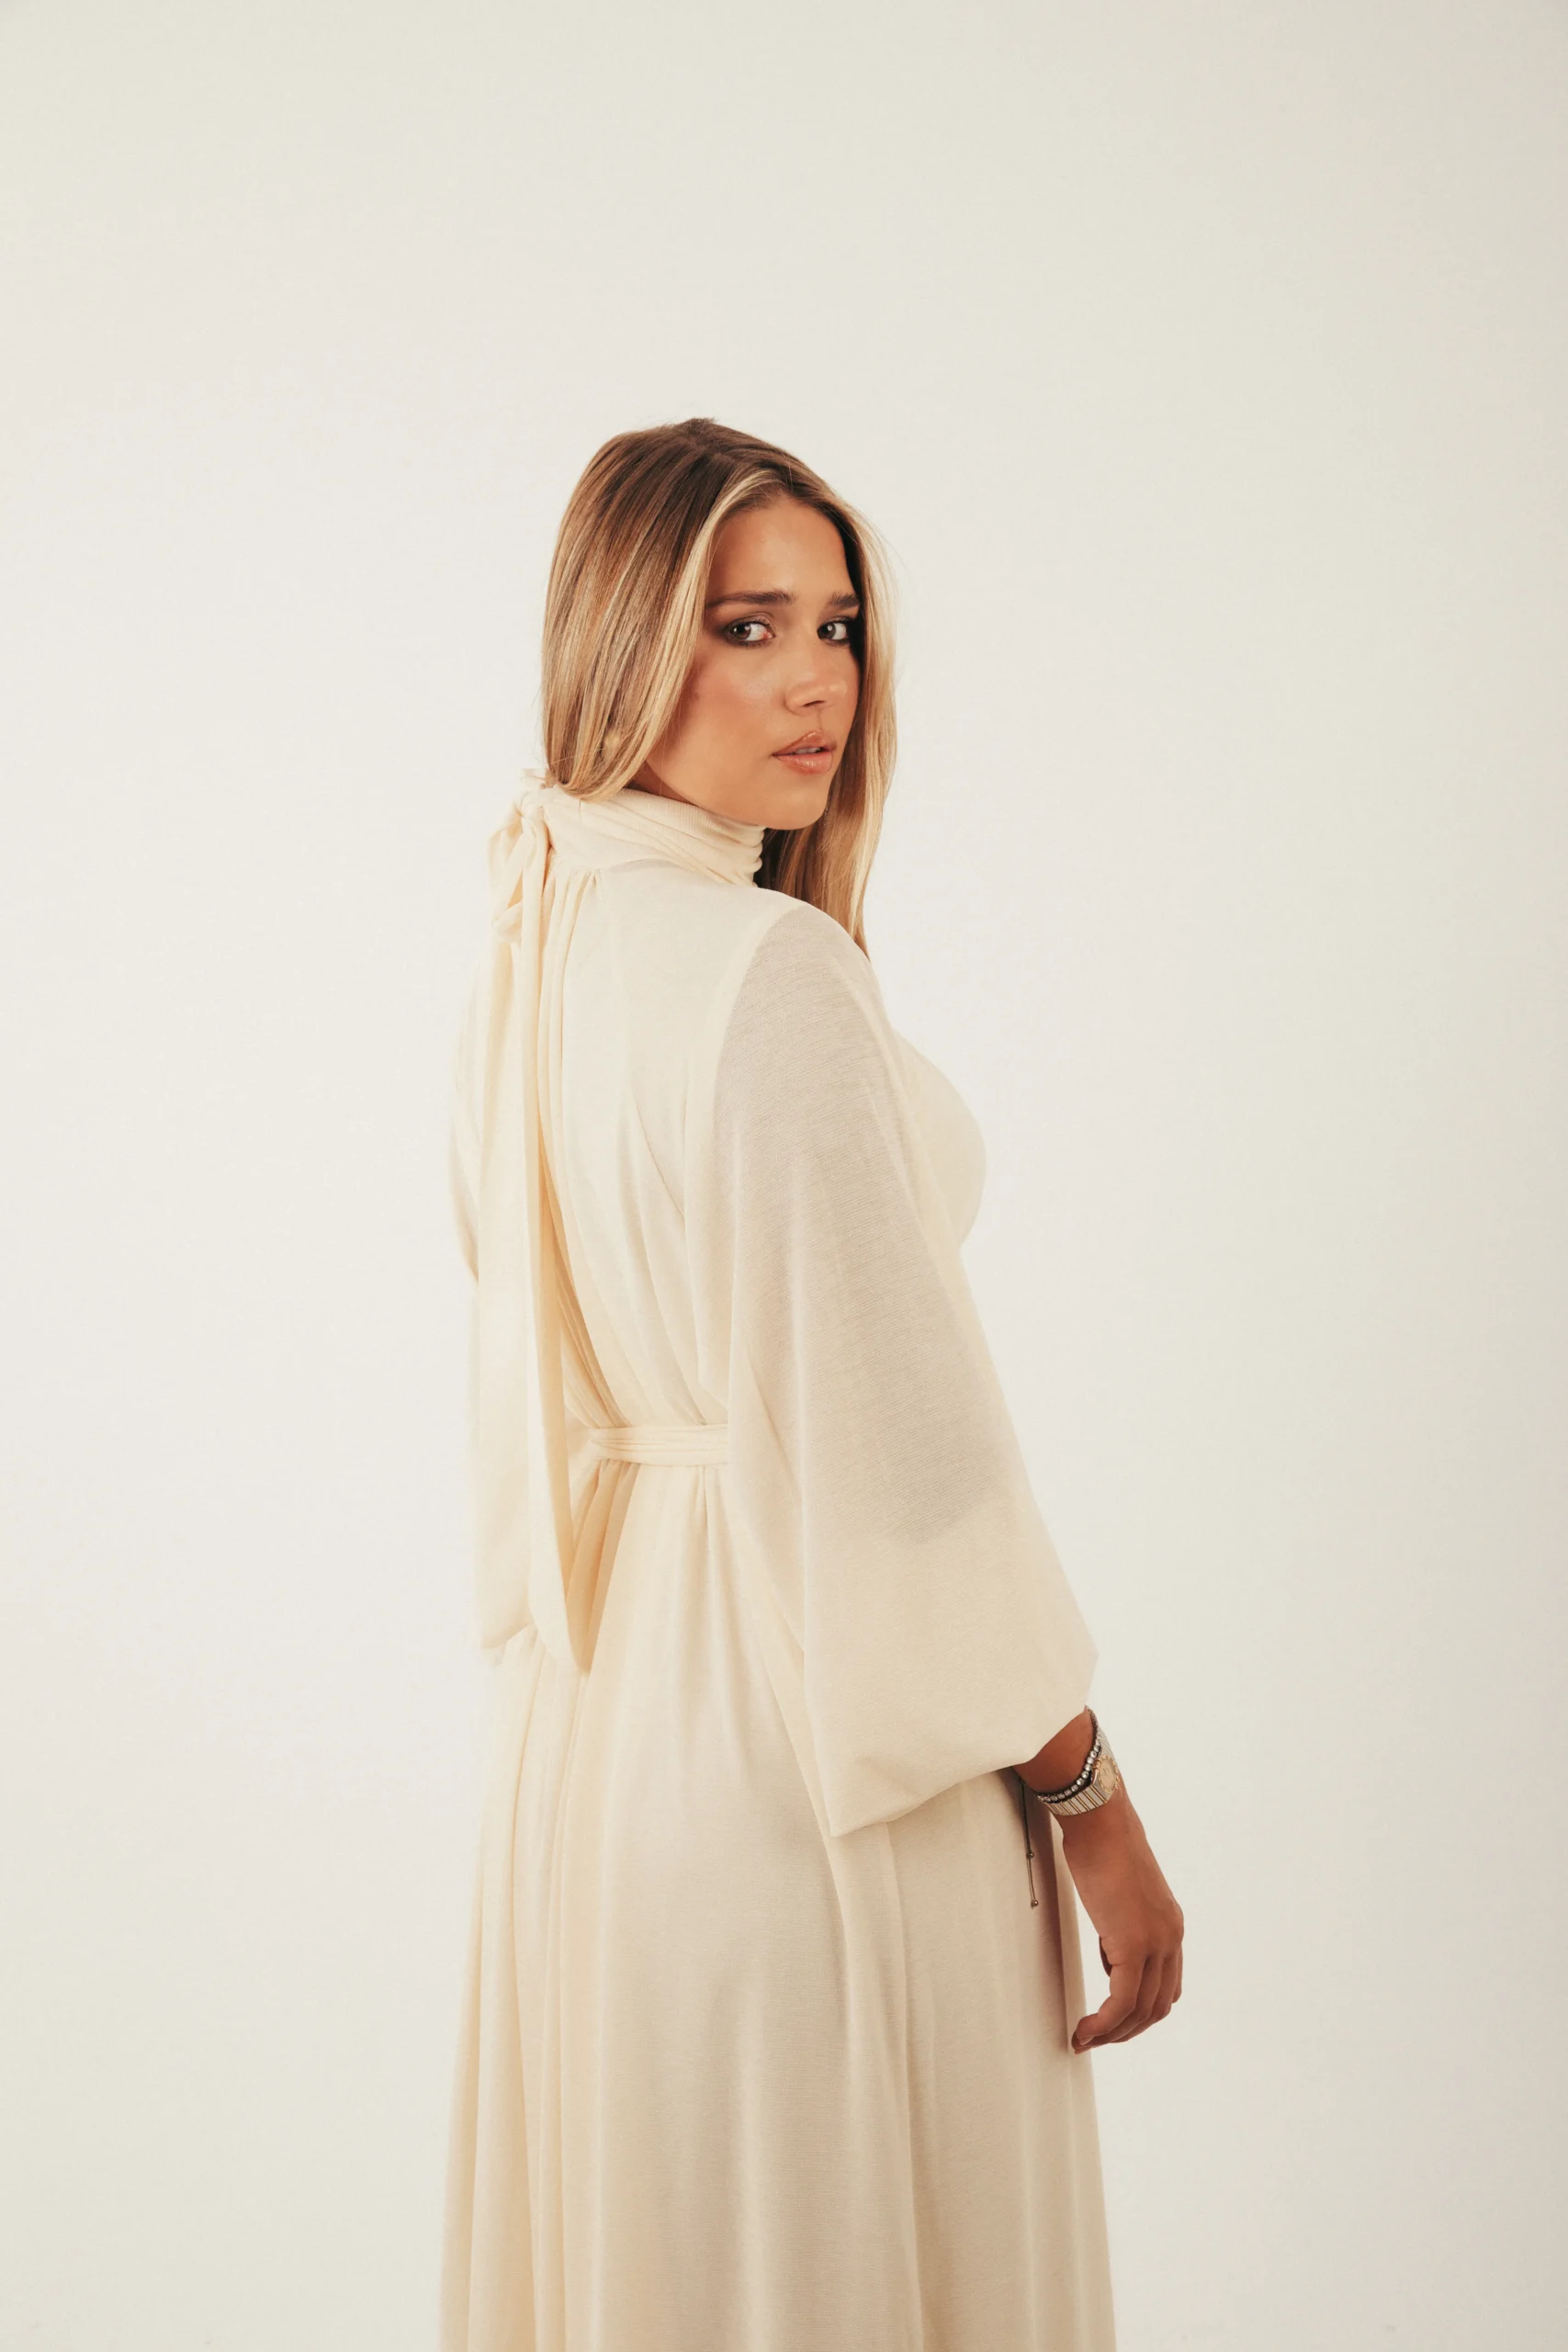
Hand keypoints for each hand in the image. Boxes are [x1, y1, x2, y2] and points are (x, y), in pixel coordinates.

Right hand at [1056, 1788, 1182, 2051]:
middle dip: (1126, 2031)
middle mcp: (1170, 1938)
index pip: (1165, 1987)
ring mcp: (1155, 1942)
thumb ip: (1125, 1926)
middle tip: (1095, 2039)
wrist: (1099, 1822)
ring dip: (1112, 2033)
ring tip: (1085, 2039)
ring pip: (1140, 2010)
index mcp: (1170, 1926)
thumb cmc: (1103, 1848)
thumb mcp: (1121, 1895)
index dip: (1140, 2012)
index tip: (1113, 2022)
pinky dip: (1104, 2023)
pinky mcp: (1133, 1945)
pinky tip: (1086, 2029)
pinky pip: (1121, 2001)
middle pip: (1156, 2006)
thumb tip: (1113, 1955)